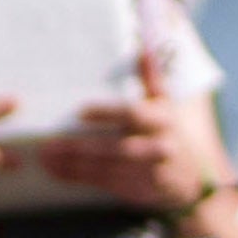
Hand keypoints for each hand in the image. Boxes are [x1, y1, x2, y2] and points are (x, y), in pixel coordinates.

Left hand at [42, 84, 217, 219]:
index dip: (107, 113)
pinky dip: (78, 178)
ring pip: (106, 169)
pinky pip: (104, 185)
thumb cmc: (170, 134)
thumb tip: (143, 47)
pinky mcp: (138, 191)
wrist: (192, 181)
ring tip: (45, 157)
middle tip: (49, 144)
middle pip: (116, 148)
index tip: (80, 111)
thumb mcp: (166, 106)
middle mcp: (158, 147)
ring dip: (73, 165)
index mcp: (162, 121)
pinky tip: (56, 171)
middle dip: (81, 148)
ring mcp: (149, 173)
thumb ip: (151, 79)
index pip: (133, 114)